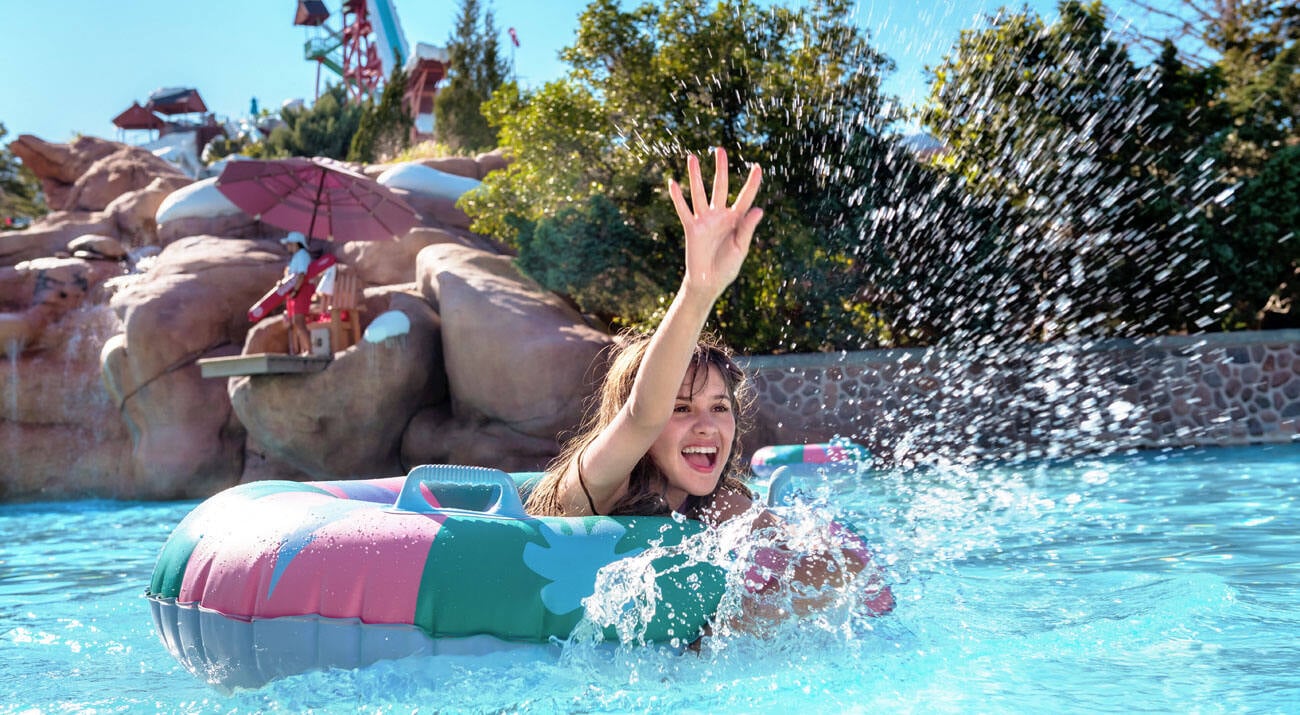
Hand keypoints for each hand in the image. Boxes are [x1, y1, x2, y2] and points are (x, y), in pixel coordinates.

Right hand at [668, 148, 762, 300]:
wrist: (709, 282)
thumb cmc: (727, 267)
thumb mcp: (741, 248)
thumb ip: (747, 228)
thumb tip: (759, 209)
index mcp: (736, 220)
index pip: (745, 197)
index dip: (752, 183)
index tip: (758, 166)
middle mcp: (720, 216)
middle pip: (720, 187)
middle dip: (721, 169)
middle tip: (720, 150)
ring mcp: (704, 220)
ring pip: (699, 193)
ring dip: (696, 176)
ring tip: (693, 157)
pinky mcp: (691, 228)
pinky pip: (683, 210)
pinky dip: (677, 197)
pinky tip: (672, 182)